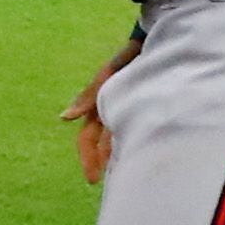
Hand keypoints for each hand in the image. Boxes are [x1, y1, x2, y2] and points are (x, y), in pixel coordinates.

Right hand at [64, 34, 140, 184]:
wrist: (159, 40)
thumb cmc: (133, 54)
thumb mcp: (110, 73)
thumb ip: (90, 94)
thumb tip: (64, 118)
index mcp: (99, 105)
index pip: (87, 139)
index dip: (89, 159)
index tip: (93, 179)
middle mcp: (110, 109)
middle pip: (101, 144)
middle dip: (102, 164)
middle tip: (108, 185)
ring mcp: (126, 108)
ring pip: (118, 140)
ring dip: (118, 157)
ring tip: (125, 176)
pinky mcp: (143, 106)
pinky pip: (134, 131)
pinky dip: (134, 145)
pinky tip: (141, 156)